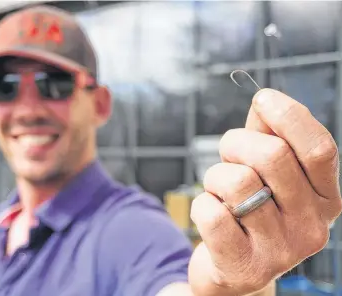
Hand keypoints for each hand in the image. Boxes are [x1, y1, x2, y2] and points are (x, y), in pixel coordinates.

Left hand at [188, 88, 341, 295]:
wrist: (235, 271)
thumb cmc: (251, 213)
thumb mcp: (266, 175)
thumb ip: (268, 137)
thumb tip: (264, 99)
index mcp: (325, 198)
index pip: (319, 149)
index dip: (290, 116)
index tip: (263, 98)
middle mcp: (311, 227)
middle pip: (273, 157)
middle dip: (236, 143)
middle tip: (228, 155)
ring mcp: (280, 251)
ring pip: (237, 182)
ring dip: (216, 177)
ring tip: (220, 191)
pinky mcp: (245, 266)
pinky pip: (212, 214)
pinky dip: (201, 204)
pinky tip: (211, 213)